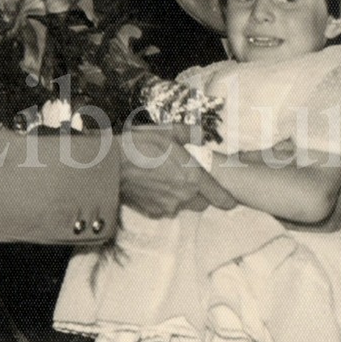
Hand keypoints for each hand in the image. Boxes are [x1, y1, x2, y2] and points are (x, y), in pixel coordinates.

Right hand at [119, 127, 235, 216]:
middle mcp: (183, 196)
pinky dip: (162, 199)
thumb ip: (190, 134)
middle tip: (188, 178)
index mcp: (193, 177)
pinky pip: (165, 207)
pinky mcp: (152, 211)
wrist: (111, 164)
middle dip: (199, 194)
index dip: (227, 198)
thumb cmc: (140, 146)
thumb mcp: (168, 131)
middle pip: (202, 203)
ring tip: (165, 178)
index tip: (229, 199)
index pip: (221, 197)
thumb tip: (199, 135)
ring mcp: (167, 206)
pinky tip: (152, 184)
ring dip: (179, 196)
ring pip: (182, 205)